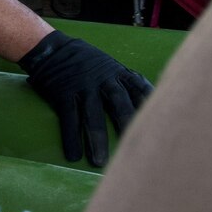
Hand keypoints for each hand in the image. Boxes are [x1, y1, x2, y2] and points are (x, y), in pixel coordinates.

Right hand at [18, 31, 153, 165]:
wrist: (51, 49)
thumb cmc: (85, 61)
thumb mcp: (109, 65)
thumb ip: (125, 82)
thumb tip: (148, 101)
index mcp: (117, 73)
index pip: (140, 89)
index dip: (150, 107)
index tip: (160, 124)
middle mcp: (103, 79)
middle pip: (120, 104)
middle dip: (127, 126)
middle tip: (134, 149)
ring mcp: (82, 86)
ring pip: (93, 115)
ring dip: (97, 140)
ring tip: (99, 161)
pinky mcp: (63, 93)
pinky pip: (69, 118)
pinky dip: (71, 138)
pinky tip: (73, 155)